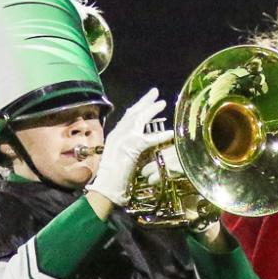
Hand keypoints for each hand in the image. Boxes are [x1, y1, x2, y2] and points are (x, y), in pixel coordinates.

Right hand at [86, 88, 172, 206]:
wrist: (106, 185)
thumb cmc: (112, 175)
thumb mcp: (120, 156)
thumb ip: (128, 147)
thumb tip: (140, 141)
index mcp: (115, 135)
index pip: (127, 117)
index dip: (138, 107)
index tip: (147, 100)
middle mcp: (118, 133)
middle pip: (132, 112)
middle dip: (145, 101)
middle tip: (155, 92)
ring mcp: (123, 139)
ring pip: (139, 119)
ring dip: (151, 110)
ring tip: (162, 103)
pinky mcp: (131, 147)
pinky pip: (149, 138)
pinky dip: (161, 135)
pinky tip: (171, 133)